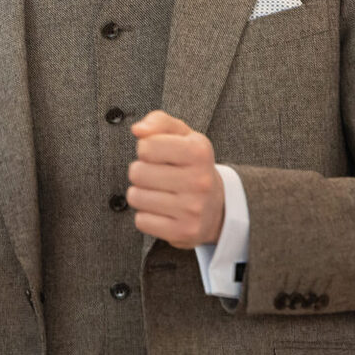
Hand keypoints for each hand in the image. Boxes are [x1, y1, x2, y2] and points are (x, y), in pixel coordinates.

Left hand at [127, 110, 224, 249]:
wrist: (219, 207)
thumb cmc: (192, 165)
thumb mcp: (183, 136)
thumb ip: (159, 122)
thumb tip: (137, 130)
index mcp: (199, 152)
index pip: (146, 146)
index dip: (146, 150)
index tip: (159, 156)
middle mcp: (199, 181)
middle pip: (137, 172)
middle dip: (141, 173)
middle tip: (158, 177)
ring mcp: (192, 209)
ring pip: (136, 197)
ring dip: (141, 195)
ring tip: (160, 193)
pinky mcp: (183, 232)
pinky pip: (141, 221)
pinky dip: (146, 216)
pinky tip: (163, 211)